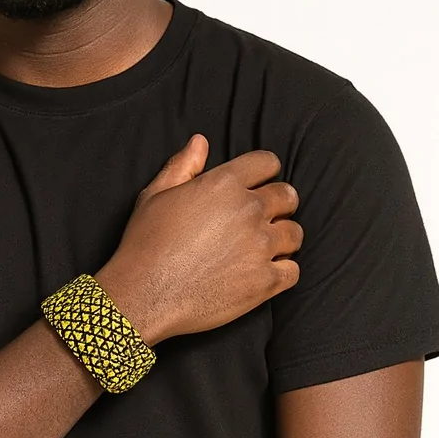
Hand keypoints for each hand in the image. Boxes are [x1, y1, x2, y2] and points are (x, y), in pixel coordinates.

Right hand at [97, 135, 301, 344]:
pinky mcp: (265, 282)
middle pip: (287, 196)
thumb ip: (182, 165)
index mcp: (224, 184)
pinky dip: (281, 271)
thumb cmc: (145, 243)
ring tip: (262, 246)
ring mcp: (261, 247)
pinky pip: (292, 270)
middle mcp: (249, 210)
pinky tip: (262, 272)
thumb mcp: (155, 195)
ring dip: (282, 237)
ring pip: (294, 233)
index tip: (257, 183)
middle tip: (260, 217)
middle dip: (278, 202)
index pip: (267, 162)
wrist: (144, 295)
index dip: (263, 171)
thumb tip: (200, 142)